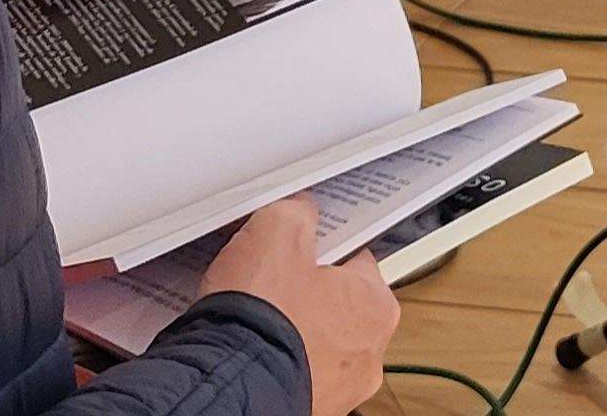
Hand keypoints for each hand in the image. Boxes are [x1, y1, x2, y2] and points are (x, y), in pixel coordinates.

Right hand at [201, 198, 399, 413]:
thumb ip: (297, 212)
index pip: (355, 258)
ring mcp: (338, 388)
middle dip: (304, 290)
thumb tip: (298, 210)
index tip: (298, 245)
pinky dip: (273, 358)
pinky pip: (291, 370)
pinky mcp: (305, 406)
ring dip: (289, 327)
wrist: (229, 381)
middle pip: (337, 303)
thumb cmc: (262, 316)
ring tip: (254, 313)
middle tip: (271, 278)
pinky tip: (247, 343)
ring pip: (314, 341)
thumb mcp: (277, 231)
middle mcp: (368, 354)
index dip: (321, 245)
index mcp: (377, 307)